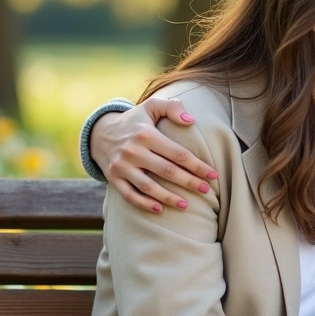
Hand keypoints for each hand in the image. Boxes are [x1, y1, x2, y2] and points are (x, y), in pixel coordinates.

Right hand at [92, 98, 218, 212]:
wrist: (101, 133)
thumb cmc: (135, 121)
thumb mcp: (151, 106)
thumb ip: (172, 107)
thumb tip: (191, 121)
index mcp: (146, 134)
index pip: (178, 153)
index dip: (197, 165)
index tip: (213, 174)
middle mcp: (133, 151)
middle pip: (167, 171)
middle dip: (189, 182)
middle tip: (207, 190)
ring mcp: (121, 166)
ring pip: (148, 186)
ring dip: (169, 197)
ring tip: (187, 204)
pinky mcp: (113, 177)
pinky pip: (129, 195)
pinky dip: (143, 204)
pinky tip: (159, 209)